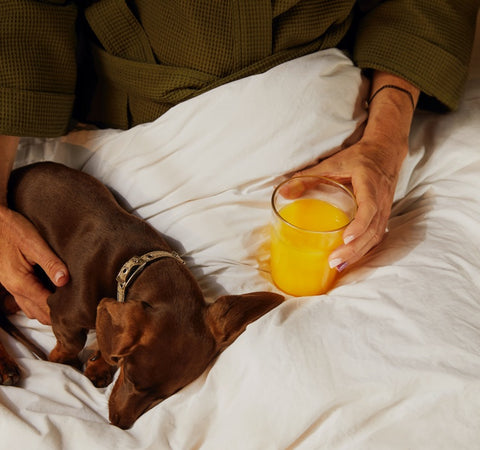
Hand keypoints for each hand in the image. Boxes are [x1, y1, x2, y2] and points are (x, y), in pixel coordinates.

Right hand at [0, 205, 68, 324]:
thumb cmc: (10, 229)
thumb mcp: (33, 243)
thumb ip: (50, 262)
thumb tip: (65, 280)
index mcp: (21, 283)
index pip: (47, 306)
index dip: (64, 311)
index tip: (81, 311)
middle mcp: (15, 289)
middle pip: (40, 313)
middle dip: (58, 315)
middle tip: (79, 313)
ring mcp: (12, 286)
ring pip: (32, 309)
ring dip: (49, 310)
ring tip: (70, 305)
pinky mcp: (12, 281)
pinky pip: (27, 300)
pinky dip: (40, 303)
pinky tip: (54, 295)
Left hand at [292, 71, 418, 270]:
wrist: (386, 152)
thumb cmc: (359, 157)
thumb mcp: (334, 162)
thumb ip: (309, 176)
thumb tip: (283, 192)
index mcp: (370, 184)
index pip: (369, 208)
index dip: (359, 225)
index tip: (346, 238)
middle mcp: (381, 200)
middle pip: (372, 230)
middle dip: (354, 249)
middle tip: (334, 261)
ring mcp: (385, 210)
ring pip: (375, 237)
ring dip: (358, 253)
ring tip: (339, 266)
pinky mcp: (383, 217)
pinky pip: (375, 237)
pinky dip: (363, 250)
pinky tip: (349, 260)